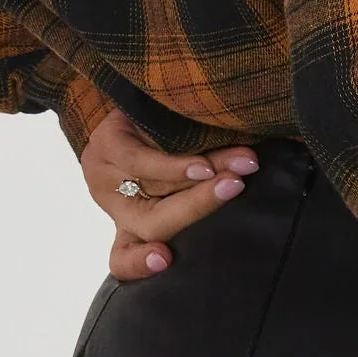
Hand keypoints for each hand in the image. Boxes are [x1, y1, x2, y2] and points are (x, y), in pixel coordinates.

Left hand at [78, 107, 259, 278]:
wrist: (141, 91)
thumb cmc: (172, 140)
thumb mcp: (189, 173)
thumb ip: (207, 187)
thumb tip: (253, 181)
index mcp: (132, 222)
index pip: (123, 258)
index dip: (138, 264)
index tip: (165, 260)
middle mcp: (115, 203)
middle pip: (152, 225)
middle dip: (198, 208)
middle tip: (236, 188)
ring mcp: (105, 174)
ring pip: (156, 188)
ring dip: (202, 181)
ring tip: (238, 170)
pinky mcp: (104, 144)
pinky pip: (139, 162)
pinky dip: (174, 166)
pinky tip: (201, 166)